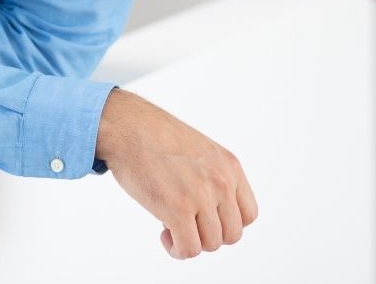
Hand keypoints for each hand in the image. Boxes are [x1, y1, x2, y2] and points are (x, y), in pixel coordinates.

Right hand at [96, 88, 257, 259]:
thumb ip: (212, 176)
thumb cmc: (154, 135)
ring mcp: (201, 196)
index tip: (205, 219)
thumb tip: (208, 211)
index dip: (226, 223)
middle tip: (185, 223)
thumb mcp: (198, 149)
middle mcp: (221, 181)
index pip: (248, 215)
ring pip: (211, 244)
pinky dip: (176, 250)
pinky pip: (189, 249)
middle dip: (207, 234)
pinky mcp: (178, 209)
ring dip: (190, 242)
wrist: (127, 125)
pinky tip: (164, 234)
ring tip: (170, 227)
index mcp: (229, 166)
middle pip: (231, 234)